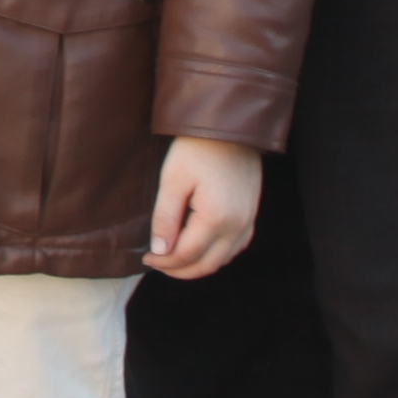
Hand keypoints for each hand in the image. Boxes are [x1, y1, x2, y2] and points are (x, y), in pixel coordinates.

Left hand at [146, 136, 263, 277]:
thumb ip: (165, 218)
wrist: (230, 128)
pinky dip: (216, 255)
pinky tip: (199, 249)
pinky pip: (235, 248)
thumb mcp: (172, 180)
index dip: (164, 261)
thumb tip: (160, 251)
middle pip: (207, 264)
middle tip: (157, 263)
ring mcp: (248, 221)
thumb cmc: (197, 149)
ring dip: (198, 265)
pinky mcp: (251, 215)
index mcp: (216, 218)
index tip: (146, 258)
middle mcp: (237, 226)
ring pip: (223, 260)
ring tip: (174, 258)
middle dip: (179, 270)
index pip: (187, 255)